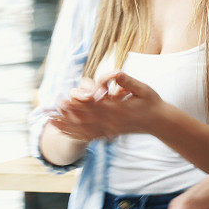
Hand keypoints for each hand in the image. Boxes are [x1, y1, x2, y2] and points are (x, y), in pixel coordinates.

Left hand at [49, 72, 164, 140]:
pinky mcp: (109, 133)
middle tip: (48, 110)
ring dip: (66, 124)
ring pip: (83, 128)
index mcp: (117, 108)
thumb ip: (127, 81)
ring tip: (50, 121)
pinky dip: (74, 133)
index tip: (63, 99)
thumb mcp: (143, 88)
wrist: (159, 122)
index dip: (76, 102)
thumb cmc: (152, 102)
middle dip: (66, 114)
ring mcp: (109, 128)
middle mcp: (110, 120)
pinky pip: (88, 135)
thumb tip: (114, 74)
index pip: (93, 105)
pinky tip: (63, 131)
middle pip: (83, 117)